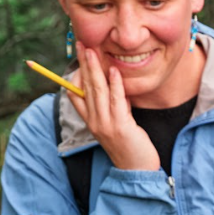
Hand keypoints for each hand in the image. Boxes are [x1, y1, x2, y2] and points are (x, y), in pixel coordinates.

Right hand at [67, 47, 159, 171]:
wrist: (138, 170)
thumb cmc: (130, 147)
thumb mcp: (118, 124)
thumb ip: (115, 107)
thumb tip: (115, 88)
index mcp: (91, 121)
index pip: (75, 94)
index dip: (75, 74)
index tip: (79, 56)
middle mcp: (95, 122)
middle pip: (85, 87)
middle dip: (83, 64)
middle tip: (81, 44)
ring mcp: (106, 124)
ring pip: (97, 91)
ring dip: (95, 69)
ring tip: (92, 51)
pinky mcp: (121, 126)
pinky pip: (116, 101)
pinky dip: (115, 84)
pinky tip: (113, 71)